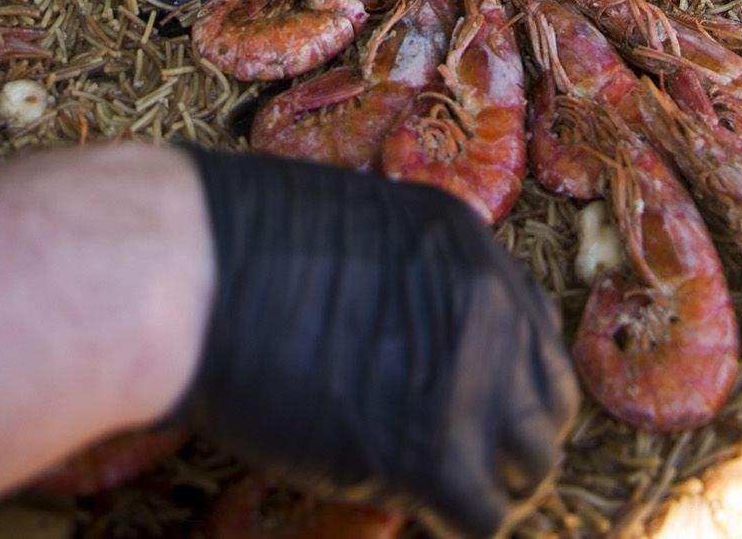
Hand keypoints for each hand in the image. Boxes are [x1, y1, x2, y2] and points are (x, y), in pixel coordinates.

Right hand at [175, 150, 577, 538]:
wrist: (192, 272)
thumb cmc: (235, 247)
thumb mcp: (352, 232)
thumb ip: (402, 282)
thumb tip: (406, 340)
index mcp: (465, 243)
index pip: (532, 326)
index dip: (507, 376)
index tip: (477, 407)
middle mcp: (488, 304)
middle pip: (548, 397)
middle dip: (515, 437)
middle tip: (470, 466)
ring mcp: (468, 377)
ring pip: (531, 463)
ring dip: (491, 487)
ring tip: (445, 499)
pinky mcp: (432, 451)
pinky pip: (481, 515)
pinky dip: (454, 522)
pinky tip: (415, 512)